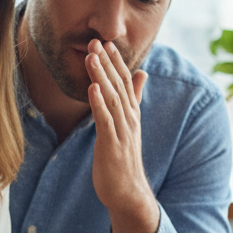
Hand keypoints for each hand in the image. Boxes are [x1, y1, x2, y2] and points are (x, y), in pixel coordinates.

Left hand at [85, 41, 159, 232]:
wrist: (128, 192)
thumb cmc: (124, 160)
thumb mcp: (128, 125)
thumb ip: (133, 99)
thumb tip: (140, 74)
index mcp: (131, 114)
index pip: (124, 82)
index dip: (115, 62)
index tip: (105, 42)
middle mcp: (129, 119)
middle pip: (118, 85)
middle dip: (107, 62)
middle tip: (96, 40)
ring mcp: (121, 131)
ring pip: (111, 99)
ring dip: (101, 76)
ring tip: (92, 56)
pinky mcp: (112, 145)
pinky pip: (105, 121)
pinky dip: (98, 104)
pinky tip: (92, 89)